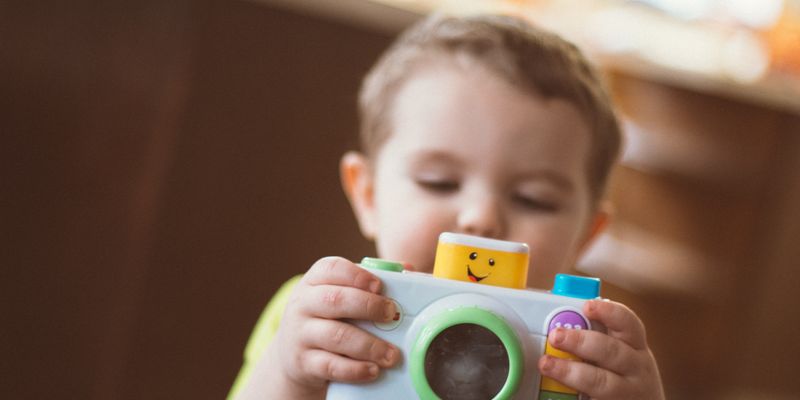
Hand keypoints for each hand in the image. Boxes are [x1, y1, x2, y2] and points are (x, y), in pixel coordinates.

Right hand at [255, 257, 400, 398]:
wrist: (294, 353)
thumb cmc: (329, 317)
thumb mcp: (340, 295)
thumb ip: (370, 283)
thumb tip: (409, 269)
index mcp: (314, 281)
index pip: (331, 269)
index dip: (356, 275)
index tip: (379, 286)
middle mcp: (303, 304)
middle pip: (335, 300)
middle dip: (368, 306)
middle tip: (392, 315)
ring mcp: (300, 333)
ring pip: (336, 336)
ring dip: (369, 345)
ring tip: (391, 354)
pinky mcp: (303, 362)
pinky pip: (330, 365)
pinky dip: (355, 369)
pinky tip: (373, 370)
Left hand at [538, 299, 664, 399]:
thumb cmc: (624, 374)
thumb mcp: (620, 351)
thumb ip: (596, 334)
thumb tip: (560, 320)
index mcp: (635, 345)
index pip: (628, 323)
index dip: (609, 312)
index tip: (588, 306)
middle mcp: (636, 367)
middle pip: (611, 351)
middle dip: (581, 341)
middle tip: (556, 336)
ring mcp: (628, 392)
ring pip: (601, 382)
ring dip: (571, 372)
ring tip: (547, 364)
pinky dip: (578, 397)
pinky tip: (558, 394)